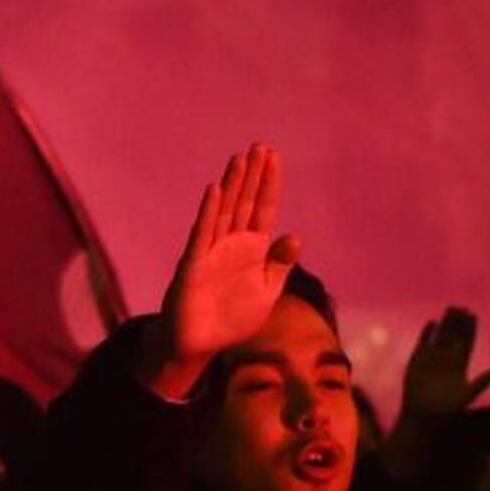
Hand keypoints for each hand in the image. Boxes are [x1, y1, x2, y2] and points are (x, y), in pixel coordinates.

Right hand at [141, 145, 300, 397]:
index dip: (268, 184)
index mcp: (252, 249)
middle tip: (259, 146)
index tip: (274, 157)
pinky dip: (209, 212)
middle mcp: (231, 244)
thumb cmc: (232, 319)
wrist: (199, 344)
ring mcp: (211, 251)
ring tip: (240, 158)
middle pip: (244, 203)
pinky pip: (202, 234)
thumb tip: (295, 237)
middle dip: (251, 175)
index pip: (263, 209)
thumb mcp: (266, 293)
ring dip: (232, 185)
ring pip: (224, 211)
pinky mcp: (194, 265)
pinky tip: (215, 190)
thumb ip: (279, 265)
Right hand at [402, 307, 489, 417]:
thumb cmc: (447, 409)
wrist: (423, 414)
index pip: (467, 342)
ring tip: (451, 308)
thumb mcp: (468, 395)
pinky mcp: (417, 359)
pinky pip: (423, 342)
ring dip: (446, 322)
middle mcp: (447, 358)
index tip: (473, 315)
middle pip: (454, 335)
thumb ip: (482, 383)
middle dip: (459, 322)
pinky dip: (427, 333)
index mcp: (460, 364)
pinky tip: (433, 323)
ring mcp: (432, 358)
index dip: (470, 329)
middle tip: (463, 307)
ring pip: (440, 335)